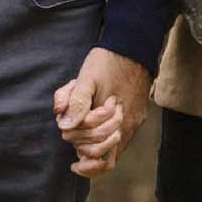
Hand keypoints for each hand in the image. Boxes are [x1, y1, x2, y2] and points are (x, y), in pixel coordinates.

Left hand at [53, 47, 149, 178]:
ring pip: (112, 148)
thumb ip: (75, 101)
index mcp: (116, 120)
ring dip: (92, 140)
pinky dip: (103, 135)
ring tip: (79, 125)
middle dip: (82, 143)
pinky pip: (119, 137)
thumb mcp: (86, 78)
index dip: (78, 148)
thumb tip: (65, 126)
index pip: (98, 156)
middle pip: (103, 155)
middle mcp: (128, 126)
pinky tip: (91, 120)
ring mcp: (134, 123)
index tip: (66, 135)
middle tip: (69, 127)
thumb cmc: (108, 61)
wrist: (134, 45)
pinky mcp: (136, 116)